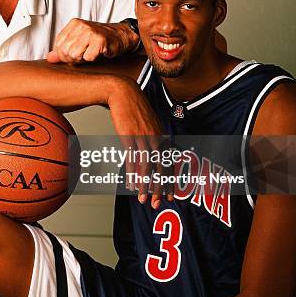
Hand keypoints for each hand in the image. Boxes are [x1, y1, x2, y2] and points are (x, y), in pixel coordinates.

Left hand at [46, 19, 139, 62]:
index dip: (64, 54)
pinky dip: (93, 59)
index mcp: (74, 24)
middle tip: (84, 54)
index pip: (58, 45)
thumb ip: (62, 49)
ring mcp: (90, 32)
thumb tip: (50, 58)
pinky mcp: (100, 41)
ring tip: (90, 53)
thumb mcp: (78, 41)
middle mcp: (81, 26)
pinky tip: (98, 53)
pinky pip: (88, 58)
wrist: (120, 36)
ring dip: (83, 59)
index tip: (75, 53)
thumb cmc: (99, 39)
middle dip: (73, 58)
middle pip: (65, 51)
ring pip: (74, 55)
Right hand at [107, 78, 171, 208]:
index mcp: (163, 135)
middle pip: (159, 168)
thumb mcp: (150, 123)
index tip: (171, 196)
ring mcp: (143, 138)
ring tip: (142, 199)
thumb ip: (156, 137)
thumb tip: (156, 153)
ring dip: (144, 185)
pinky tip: (130, 184)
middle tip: (158, 203)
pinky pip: (131, 159)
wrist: (124, 93)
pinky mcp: (129, 137)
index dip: (170, 181)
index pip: (169, 163)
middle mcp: (156, 138)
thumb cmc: (135, 108)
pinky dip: (131, 174)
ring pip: (146, 167)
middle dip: (159, 188)